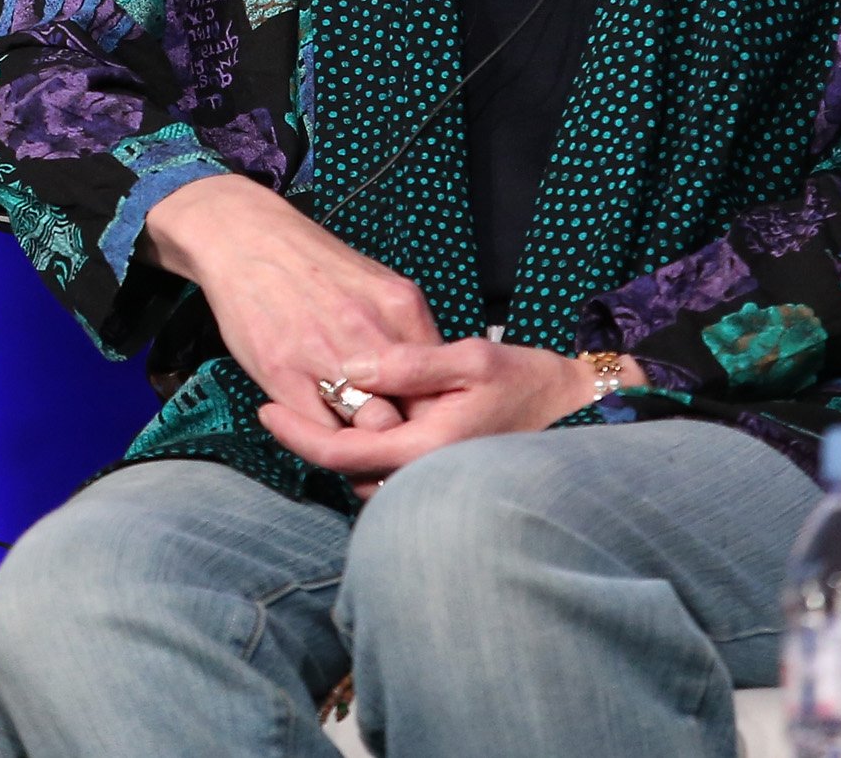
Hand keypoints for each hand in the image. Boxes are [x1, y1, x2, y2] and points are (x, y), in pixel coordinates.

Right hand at [139, 174, 439, 447]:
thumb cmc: (313, 265)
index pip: (441, 383)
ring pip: (370, 430)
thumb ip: (409, 331)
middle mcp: (367, 332)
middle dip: (411, 435)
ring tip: (366, 444)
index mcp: (400, 307)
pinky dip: (329, 440)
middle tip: (401, 445)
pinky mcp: (282, 374)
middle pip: (412, 413)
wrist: (245, 238)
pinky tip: (328, 430)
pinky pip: (322, 433)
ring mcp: (324, 355)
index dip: (439, 413)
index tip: (431, 425)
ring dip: (371, 443)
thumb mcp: (378, 285)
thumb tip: (436, 380)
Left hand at [258, 339, 644, 495]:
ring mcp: (435, 480)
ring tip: (317, 402)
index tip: (263, 412)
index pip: (341, 454)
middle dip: (315, 439)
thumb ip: (409, 364)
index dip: (296, 435)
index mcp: (427, 448)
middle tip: (283, 400)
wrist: (578, 416)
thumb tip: (353, 368)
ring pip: (367, 474)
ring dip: (342, 444)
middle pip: (347, 469)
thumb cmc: (529, 383)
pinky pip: (390, 470)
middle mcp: (427, 475)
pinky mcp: (442, 475)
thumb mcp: (470, 360)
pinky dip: (369, 447)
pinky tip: (362, 414)